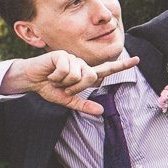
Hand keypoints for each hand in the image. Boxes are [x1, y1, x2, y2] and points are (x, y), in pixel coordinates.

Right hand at [7, 50, 139, 115]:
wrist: (31, 80)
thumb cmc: (49, 88)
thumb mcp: (68, 100)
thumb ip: (84, 106)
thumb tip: (101, 111)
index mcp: (86, 74)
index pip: (107, 69)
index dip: (122, 65)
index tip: (137, 60)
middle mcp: (82, 65)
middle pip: (91, 77)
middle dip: (76, 87)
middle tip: (64, 87)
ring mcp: (73, 58)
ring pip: (78, 74)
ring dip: (65, 82)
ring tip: (56, 79)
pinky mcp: (62, 55)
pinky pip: (66, 70)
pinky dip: (56, 77)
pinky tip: (51, 74)